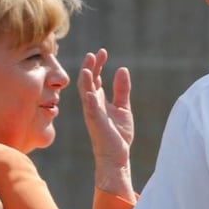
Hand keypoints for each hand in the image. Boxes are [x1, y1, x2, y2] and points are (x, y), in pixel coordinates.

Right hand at [78, 49, 135, 200]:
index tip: (102, 52)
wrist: (116, 156)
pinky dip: (90, 98)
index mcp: (97, 100)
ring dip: (86, 79)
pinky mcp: (95, 123)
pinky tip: (91, 89)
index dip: (97, 64)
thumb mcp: (123, 107)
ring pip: (85, 92)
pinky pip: (90, 109)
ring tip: (90, 66)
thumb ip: (122, 90)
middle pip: (87, 80)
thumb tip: (122, 69)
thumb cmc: (117, 134)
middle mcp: (92, 104)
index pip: (94, 78)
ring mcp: (92, 113)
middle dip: (91, 66)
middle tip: (96, 53)